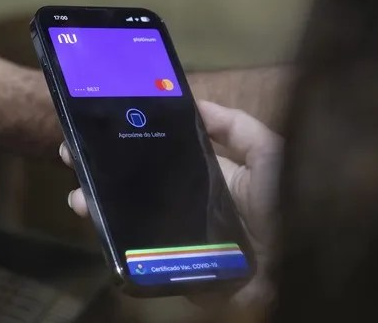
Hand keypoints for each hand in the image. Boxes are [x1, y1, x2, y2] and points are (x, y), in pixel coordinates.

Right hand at [61, 100, 281, 309]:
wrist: (304, 263)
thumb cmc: (292, 199)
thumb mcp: (268, 152)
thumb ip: (235, 126)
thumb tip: (194, 102)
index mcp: (214, 180)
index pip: (163, 159)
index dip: (131, 144)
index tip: (100, 127)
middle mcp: (194, 210)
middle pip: (139, 191)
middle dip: (104, 174)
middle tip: (73, 156)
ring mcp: (184, 244)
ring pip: (132, 224)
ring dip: (100, 208)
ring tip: (78, 195)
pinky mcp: (182, 274)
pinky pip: (144, 261)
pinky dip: (116, 244)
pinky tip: (95, 223)